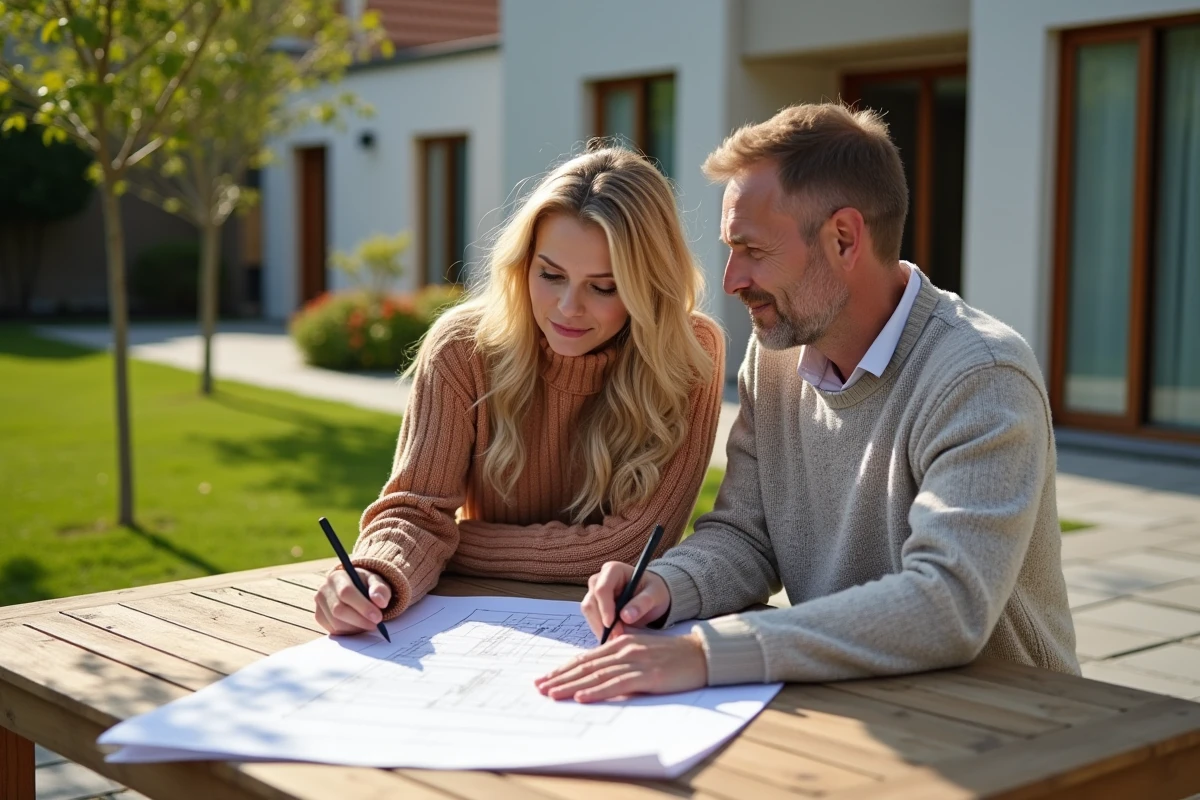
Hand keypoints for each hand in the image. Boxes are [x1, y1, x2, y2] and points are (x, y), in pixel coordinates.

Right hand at [314, 568, 390, 634]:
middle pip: (338, 610)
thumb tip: (380, 602)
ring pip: (336, 623)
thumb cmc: (366, 584)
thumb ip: (380, 589)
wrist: (354, 588)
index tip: (378, 617)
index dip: (362, 606)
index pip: (346, 592)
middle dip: (360, 620)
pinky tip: (359, 626)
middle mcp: (324, 590)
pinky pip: (334, 630)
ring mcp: (319, 604)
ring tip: (369, 624)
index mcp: (337, 576)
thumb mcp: (376, 581)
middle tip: (376, 625)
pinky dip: (349, 632)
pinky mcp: (320, 617)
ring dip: (356, 628)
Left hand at [534, 632, 707, 702]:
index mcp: (621, 643)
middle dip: (560, 677)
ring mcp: (635, 662)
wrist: (701, 654)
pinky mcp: (648, 676)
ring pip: (597, 675)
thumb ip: (620, 660)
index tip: (546, 678)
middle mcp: (624, 649)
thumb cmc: (672, 656)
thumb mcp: (641, 652)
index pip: (586, 657)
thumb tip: (597, 676)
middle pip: (586, 665)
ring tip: (553, 694)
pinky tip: (583, 697)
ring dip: (572, 685)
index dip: (564, 668)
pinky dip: (598, 691)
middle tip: (539, 687)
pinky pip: (617, 684)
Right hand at [581, 561, 671, 640]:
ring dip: (600, 628)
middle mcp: (600, 579)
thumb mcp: (655, 595)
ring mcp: (594, 592)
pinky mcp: (594, 605)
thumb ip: (642, 603)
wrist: (652, 596)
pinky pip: (592, 619)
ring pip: (589, 612)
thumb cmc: (653, 591)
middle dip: (601, 622)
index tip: (611, 624)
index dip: (604, 608)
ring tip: (617, 638)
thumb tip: (626, 616)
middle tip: (617, 637)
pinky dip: (600, 630)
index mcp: (613, 570)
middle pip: (591, 601)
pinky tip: (613, 636)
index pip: (602, 589)